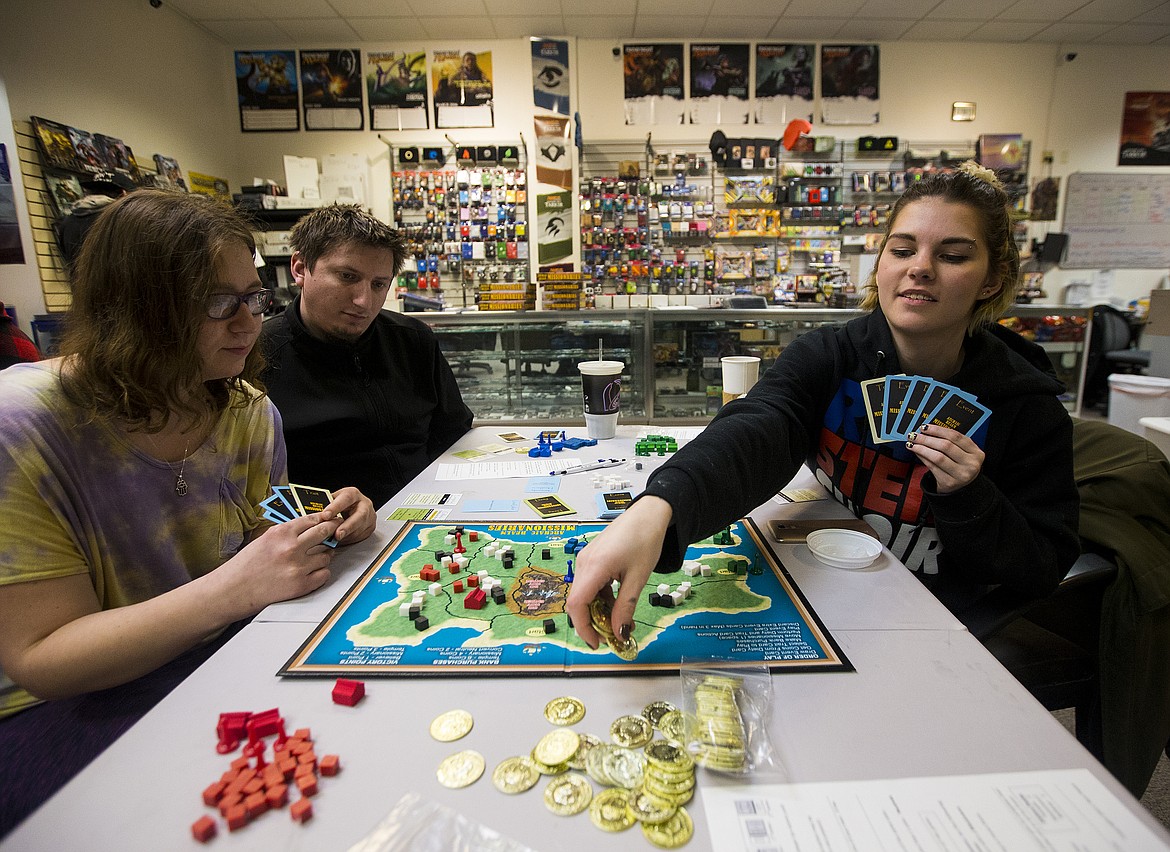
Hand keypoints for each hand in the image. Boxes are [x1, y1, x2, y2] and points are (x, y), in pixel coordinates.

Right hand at [217, 511, 340, 616]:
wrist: (234, 589)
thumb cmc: (246, 565)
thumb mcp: (265, 539)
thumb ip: (287, 532)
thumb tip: (310, 525)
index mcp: (281, 533)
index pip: (313, 519)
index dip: (325, 519)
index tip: (330, 519)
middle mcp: (291, 547)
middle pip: (324, 533)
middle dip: (332, 531)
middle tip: (335, 532)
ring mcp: (298, 567)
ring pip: (326, 555)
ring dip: (324, 555)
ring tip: (314, 558)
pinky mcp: (301, 585)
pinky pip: (324, 574)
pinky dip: (321, 572)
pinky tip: (312, 572)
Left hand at [322, 486, 375, 543]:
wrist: (354, 507)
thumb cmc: (340, 504)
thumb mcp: (332, 500)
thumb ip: (325, 506)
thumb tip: (309, 514)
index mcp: (353, 494)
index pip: (346, 498)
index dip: (335, 507)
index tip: (325, 516)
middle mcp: (364, 504)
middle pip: (359, 516)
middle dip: (348, 526)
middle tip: (337, 534)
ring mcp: (369, 516)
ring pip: (360, 529)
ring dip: (347, 536)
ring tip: (334, 539)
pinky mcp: (370, 527)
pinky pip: (360, 536)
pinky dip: (349, 539)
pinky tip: (341, 539)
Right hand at [566, 496, 671, 648]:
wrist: (648, 514)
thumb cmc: (645, 539)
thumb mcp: (638, 578)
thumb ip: (626, 607)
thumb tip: (619, 632)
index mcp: (594, 566)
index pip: (576, 605)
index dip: (583, 628)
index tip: (598, 643)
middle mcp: (584, 562)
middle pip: (578, 602)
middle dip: (592, 622)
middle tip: (612, 635)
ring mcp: (586, 559)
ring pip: (584, 594)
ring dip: (598, 611)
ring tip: (619, 620)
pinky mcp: (591, 559)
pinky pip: (590, 585)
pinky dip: (600, 598)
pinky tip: (616, 604)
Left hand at [905, 423, 984, 492]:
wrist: (963, 489)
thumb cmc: (961, 467)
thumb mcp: (963, 454)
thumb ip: (951, 442)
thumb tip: (927, 431)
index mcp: (976, 453)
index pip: (955, 436)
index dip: (938, 430)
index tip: (925, 427)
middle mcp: (971, 464)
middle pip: (946, 446)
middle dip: (927, 438)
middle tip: (914, 435)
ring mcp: (961, 474)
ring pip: (938, 457)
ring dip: (922, 448)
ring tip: (912, 443)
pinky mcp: (949, 482)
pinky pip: (932, 467)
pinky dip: (922, 458)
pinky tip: (917, 452)